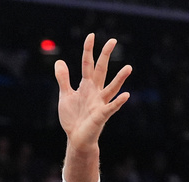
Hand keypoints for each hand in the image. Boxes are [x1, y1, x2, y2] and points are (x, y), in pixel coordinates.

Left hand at [55, 34, 131, 150]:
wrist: (76, 138)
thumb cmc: (73, 118)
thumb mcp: (65, 95)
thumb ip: (63, 79)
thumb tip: (59, 61)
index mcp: (86, 86)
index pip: (87, 64)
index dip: (88, 51)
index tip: (91, 36)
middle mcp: (95, 92)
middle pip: (101, 71)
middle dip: (105, 56)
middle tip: (113, 40)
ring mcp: (99, 103)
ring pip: (111, 88)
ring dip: (119, 79)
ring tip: (128, 67)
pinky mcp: (101, 116)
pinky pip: (111, 108)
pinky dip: (118, 102)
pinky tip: (126, 95)